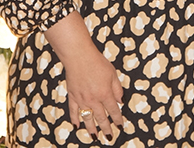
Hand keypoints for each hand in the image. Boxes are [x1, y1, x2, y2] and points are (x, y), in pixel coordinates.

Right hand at [44, 12, 124, 140]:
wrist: (79, 56)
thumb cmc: (97, 62)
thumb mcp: (113, 74)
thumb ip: (117, 89)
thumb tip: (121, 101)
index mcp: (105, 94)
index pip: (114, 110)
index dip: (118, 119)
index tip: (120, 125)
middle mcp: (93, 99)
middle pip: (101, 117)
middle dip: (106, 128)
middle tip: (109, 136)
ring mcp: (82, 99)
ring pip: (87, 118)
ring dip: (91, 129)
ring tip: (95, 137)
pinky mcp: (73, 96)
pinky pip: (73, 111)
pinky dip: (74, 119)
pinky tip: (76, 126)